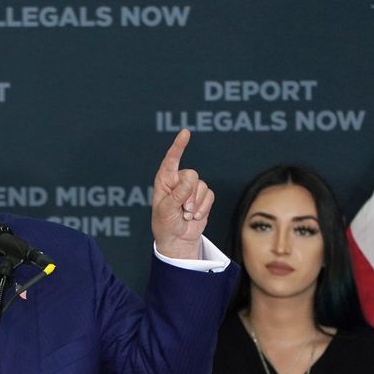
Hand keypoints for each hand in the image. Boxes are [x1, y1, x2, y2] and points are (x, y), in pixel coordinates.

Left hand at [151, 129, 213, 258]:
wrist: (177, 239)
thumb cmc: (165, 224)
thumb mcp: (165, 211)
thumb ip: (176, 196)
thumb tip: (189, 182)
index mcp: (164, 180)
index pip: (171, 160)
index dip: (178, 146)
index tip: (185, 133)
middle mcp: (178, 181)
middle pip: (192, 175)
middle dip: (189, 195)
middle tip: (182, 210)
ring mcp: (191, 188)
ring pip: (202, 186)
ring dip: (196, 204)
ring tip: (186, 214)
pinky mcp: (202, 196)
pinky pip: (210, 195)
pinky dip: (203, 208)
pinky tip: (194, 216)